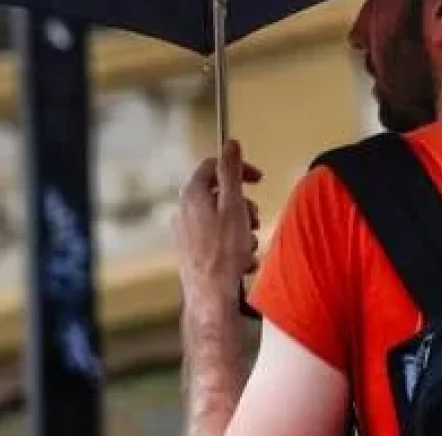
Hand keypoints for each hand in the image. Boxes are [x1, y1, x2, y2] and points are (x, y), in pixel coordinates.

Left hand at [174, 139, 263, 304]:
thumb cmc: (224, 252)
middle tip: (255, 219)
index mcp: (191, 195)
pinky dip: (232, 244)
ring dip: (241, 228)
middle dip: (243, 205)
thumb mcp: (234, 205)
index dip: (238, 169)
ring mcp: (184, 233)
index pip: (213, 166)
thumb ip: (231, 172)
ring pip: (220, 218)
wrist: (211, 297)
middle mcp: (183, 211)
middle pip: (219, 194)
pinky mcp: (190, 252)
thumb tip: (230, 144)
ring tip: (249, 245)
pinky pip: (216, 239)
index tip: (257, 179)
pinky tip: (242, 260)